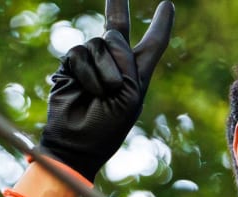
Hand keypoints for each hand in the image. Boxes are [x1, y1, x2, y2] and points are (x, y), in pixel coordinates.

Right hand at [40, 0, 174, 180]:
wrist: (77, 143)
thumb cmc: (108, 127)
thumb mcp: (130, 94)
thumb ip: (125, 61)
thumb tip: (109, 36)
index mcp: (136, 75)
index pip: (152, 44)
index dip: (160, 25)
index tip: (167, 4)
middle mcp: (115, 64)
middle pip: (118, 30)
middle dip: (116, 11)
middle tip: (113, 68)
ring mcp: (91, 63)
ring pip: (101, 43)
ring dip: (104, 70)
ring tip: (102, 94)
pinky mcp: (70, 65)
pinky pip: (80, 53)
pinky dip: (87, 73)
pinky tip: (86, 91)